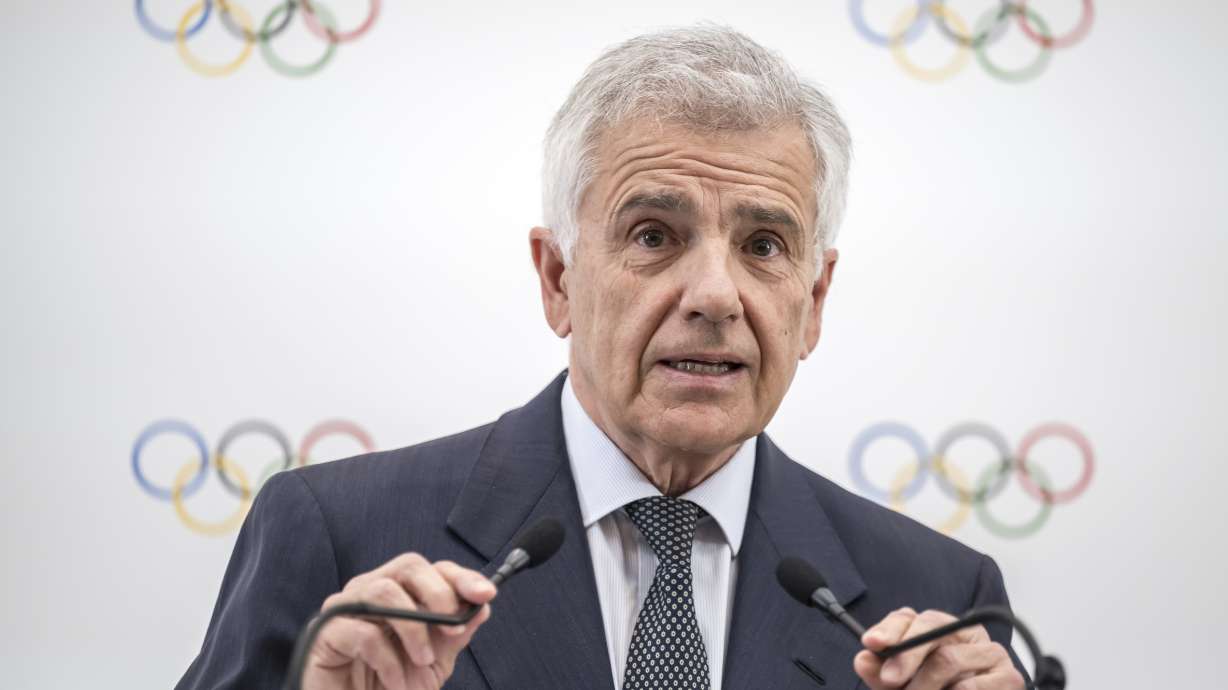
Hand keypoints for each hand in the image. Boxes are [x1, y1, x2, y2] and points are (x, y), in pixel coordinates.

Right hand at [303, 553, 496, 689]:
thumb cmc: (389, 687)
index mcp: (397, 594)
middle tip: (453, 629)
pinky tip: (395, 680)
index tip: (486, 594)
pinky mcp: (325, 634)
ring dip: (413, 627)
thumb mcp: (433, 663)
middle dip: (438, 593)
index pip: (431, 569)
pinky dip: (387, 658)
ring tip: (422, 660)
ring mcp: (344, 609)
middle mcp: (370, 592)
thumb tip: (481, 606)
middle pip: (407, 566)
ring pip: (383, 591)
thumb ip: (454, 634)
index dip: (461, 577)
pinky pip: (361, 631)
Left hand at [853, 607, 1023, 689]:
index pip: (910, 617)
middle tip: (889, 680)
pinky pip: (971, 685)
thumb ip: (883, 673)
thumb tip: (862, 659)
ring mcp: (991, 653)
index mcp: (940, 629)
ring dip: (925, 686)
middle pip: (931, 631)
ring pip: (948, 660)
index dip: (889, 629)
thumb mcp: (904, 685)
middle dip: (905, 656)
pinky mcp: (1009, 677)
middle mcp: (967, 633)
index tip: (871, 643)